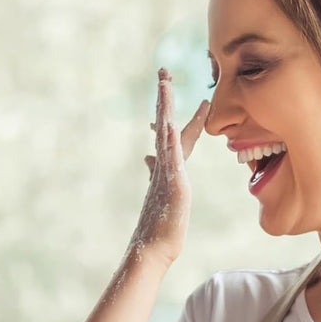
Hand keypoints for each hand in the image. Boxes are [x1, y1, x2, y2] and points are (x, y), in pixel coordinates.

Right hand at [131, 69, 208, 266]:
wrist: (152, 249)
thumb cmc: (161, 228)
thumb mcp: (166, 194)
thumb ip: (160, 174)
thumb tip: (150, 159)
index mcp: (165, 167)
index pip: (169, 132)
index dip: (168, 109)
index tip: (166, 85)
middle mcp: (163, 166)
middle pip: (164, 124)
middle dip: (164, 97)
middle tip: (163, 72)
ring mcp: (166, 174)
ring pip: (166, 135)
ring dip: (165, 109)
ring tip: (164, 85)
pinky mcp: (171, 186)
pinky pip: (170, 159)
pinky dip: (169, 141)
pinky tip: (169, 125)